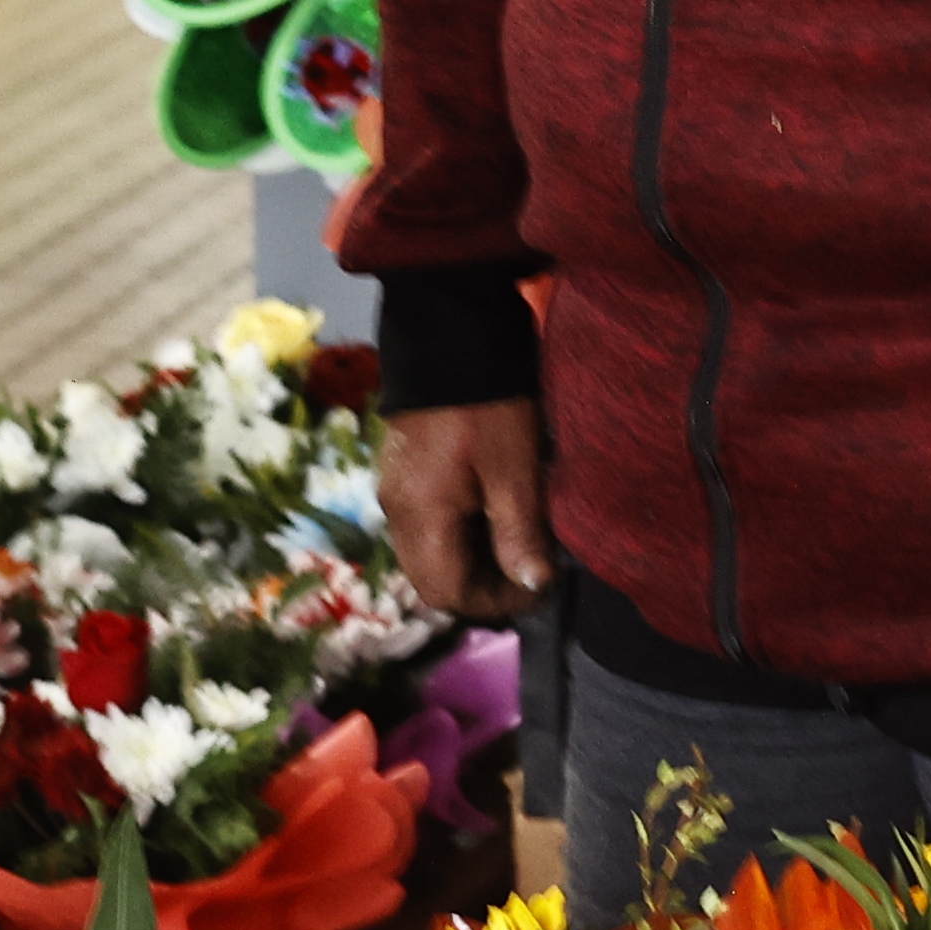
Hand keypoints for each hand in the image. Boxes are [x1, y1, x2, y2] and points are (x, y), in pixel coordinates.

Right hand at [383, 399, 552, 620]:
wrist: (450, 328)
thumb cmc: (488, 404)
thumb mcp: (514, 469)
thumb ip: (519, 532)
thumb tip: (533, 585)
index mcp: (419, 516)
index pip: (446, 590)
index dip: (494, 601)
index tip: (538, 588)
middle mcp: (395, 510)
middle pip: (429, 578)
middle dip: (480, 586)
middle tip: (529, 571)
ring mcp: (392, 488)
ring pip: (425, 552)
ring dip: (468, 561)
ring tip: (516, 543)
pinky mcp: (400, 470)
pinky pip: (423, 524)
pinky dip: (456, 534)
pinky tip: (490, 515)